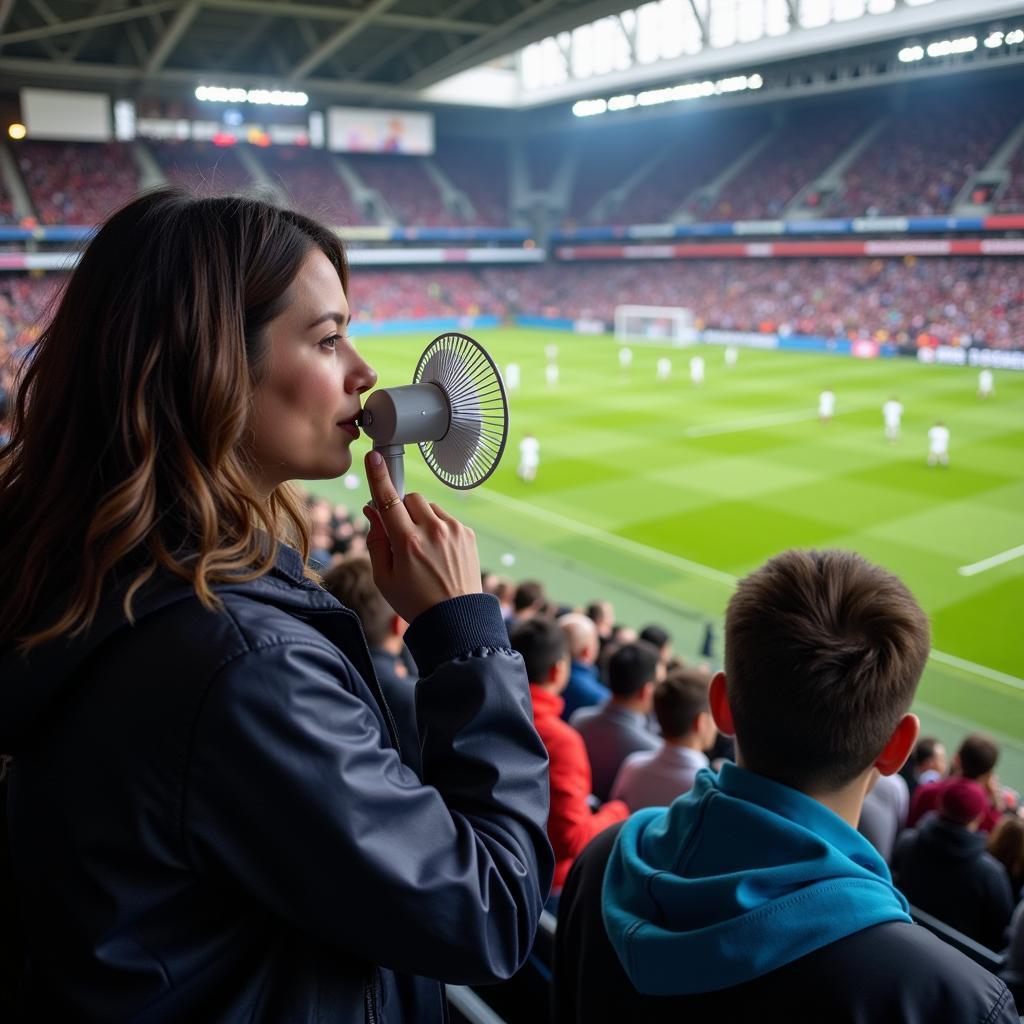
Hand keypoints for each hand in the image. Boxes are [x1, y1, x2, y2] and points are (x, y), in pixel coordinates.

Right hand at [362, 450, 480, 622]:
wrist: (455, 620)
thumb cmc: (415, 602)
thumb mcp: (384, 577)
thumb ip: (375, 540)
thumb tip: (372, 511)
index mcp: (408, 542)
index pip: (388, 499)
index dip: (378, 477)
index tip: (374, 456)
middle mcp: (433, 531)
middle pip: (410, 497)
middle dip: (401, 509)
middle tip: (400, 533)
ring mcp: (454, 530)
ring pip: (429, 507)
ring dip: (420, 518)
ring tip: (421, 549)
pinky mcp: (467, 534)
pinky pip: (445, 518)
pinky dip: (438, 527)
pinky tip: (437, 553)